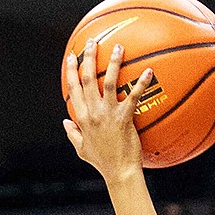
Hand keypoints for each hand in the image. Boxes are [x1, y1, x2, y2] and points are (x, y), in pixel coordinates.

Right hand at [63, 40, 154, 183]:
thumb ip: (73, 134)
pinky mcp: (125, 119)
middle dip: (88, 57)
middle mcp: (93, 112)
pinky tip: (149, 71)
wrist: (119, 173)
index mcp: (82, 117)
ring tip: (119, 47)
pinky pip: (134, 96)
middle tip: (93, 41)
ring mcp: (108, 114)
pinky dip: (141, 83)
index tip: (71, 57)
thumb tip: (65, 123)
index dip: (70, 70)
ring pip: (109, 81)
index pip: (73, 88)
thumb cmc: (103, 163)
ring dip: (113, 62)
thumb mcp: (82, 149)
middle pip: (87, 78)